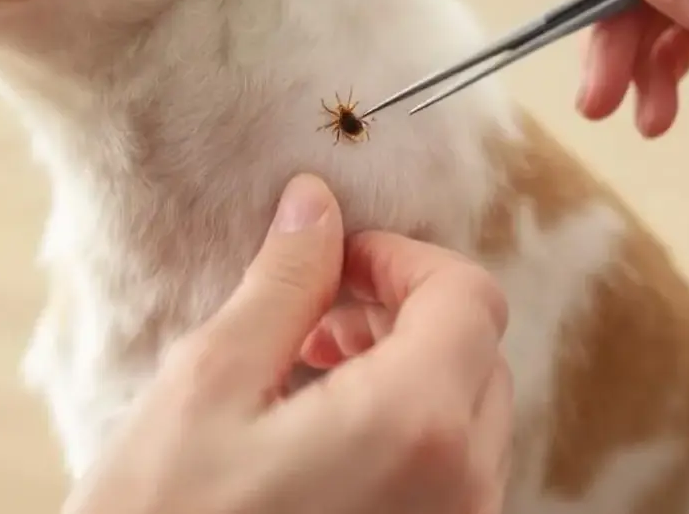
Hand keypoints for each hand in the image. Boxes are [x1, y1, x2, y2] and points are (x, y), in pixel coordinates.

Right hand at [64, 174, 512, 513]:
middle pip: (479, 351)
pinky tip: (330, 434)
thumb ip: (282, 285)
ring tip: (317, 369)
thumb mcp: (209, 387)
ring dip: (409, 367)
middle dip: (405, 310)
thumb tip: (316, 204)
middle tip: (320, 315)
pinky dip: (411, 429)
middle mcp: (462, 487)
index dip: (405, 257)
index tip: (338, 262)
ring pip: (472, 412)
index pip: (468, 296)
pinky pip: (455, 472)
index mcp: (415, 426)